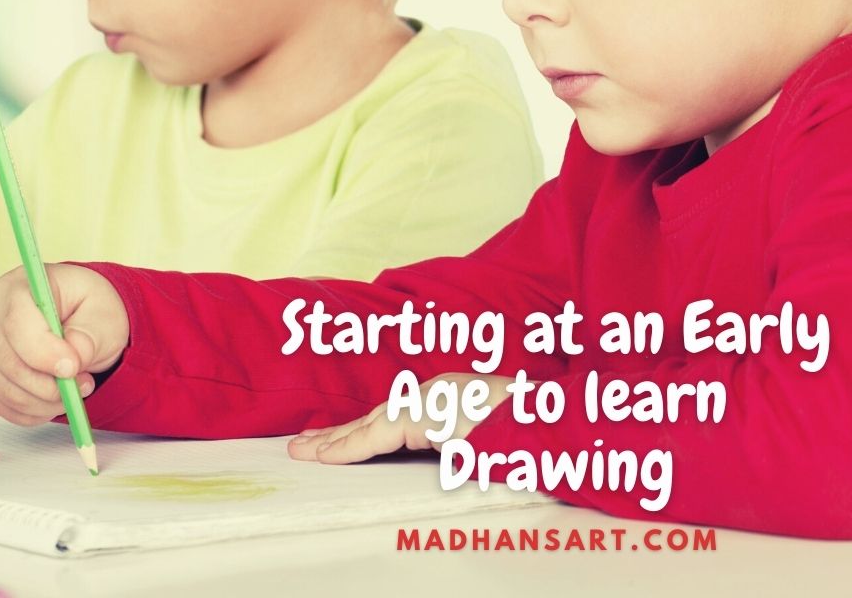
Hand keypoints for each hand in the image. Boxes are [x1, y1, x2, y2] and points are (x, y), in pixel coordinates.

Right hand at [0, 263, 129, 425]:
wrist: (74, 318)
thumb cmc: (88, 309)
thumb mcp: (104, 314)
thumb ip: (89, 336)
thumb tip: (72, 361)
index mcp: (18, 285)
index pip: (16, 324)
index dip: (44, 353)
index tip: (73, 368)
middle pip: (8, 362)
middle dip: (50, 385)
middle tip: (83, 383)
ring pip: (6, 390)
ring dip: (46, 401)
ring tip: (74, 388)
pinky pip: (5, 406)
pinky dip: (35, 410)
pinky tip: (55, 396)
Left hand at [287, 373, 514, 463]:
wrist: (550, 420)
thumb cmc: (532, 432)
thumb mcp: (492, 438)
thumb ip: (465, 445)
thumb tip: (452, 460)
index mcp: (450, 395)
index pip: (396, 415)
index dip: (363, 429)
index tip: (335, 441)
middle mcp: (435, 391)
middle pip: (376, 416)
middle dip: (338, 432)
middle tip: (304, 445)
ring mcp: (428, 399)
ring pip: (369, 424)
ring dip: (334, 440)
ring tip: (301, 453)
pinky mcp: (422, 415)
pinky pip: (376, 436)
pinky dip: (348, 448)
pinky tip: (323, 457)